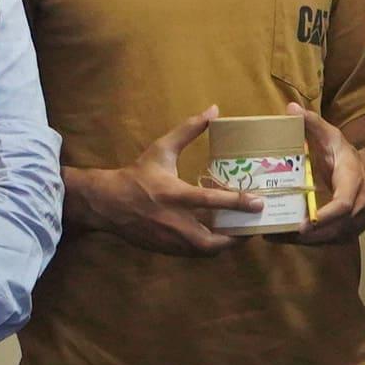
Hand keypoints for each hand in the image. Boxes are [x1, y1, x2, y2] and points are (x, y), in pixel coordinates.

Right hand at [73, 108, 275, 253]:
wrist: (106, 203)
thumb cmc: (137, 175)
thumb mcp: (161, 150)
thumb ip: (188, 130)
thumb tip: (214, 109)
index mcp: (174, 194)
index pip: (210, 201)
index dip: (237, 202)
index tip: (259, 203)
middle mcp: (172, 221)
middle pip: (210, 241)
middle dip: (234, 238)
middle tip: (251, 227)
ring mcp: (167, 239)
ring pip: (203, 251)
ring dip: (223, 244)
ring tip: (238, 232)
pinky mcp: (164, 249)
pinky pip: (192, 254)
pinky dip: (207, 248)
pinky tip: (217, 236)